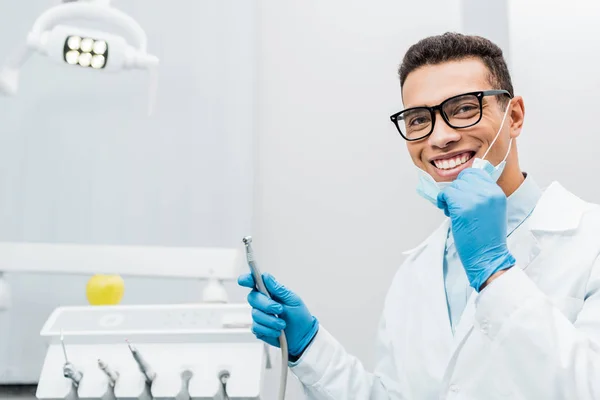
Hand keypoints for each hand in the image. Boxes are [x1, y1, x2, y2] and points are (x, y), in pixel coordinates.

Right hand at [238, 273, 318, 355]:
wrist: (302, 336)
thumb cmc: (299, 316)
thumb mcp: (293, 300)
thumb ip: (278, 289)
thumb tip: (266, 277)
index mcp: (270, 292)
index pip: (254, 282)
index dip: (247, 279)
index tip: (244, 280)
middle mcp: (262, 302)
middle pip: (253, 298)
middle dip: (266, 305)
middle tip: (279, 309)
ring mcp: (259, 315)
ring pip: (255, 314)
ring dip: (271, 320)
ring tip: (282, 324)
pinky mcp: (258, 328)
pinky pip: (257, 327)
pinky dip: (269, 330)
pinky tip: (277, 331)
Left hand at [437, 168, 515, 290]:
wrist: (488, 256)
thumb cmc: (487, 238)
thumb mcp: (492, 209)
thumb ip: (482, 195)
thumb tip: (463, 184)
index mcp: (496, 193)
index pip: (476, 173)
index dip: (465, 182)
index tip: (462, 193)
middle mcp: (487, 193)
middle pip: (463, 178)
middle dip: (457, 190)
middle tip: (456, 204)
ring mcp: (475, 199)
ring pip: (453, 187)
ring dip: (449, 198)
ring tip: (454, 211)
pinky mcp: (462, 208)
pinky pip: (446, 195)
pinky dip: (442, 202)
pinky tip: (448, 212)